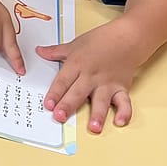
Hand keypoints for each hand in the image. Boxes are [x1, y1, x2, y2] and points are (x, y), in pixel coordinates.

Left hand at [37, 17, 145, 133]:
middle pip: (78, 92)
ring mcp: (107, 83)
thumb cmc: (100, 40)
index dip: (54, 93)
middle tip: (60, 117)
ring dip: (97, 114)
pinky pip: (124, 101)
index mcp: (77, 64)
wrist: (127, 38)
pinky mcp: (122, 88)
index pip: (63, 81)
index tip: (48, 104)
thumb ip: (55, 52)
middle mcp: (91, 75)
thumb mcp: (74, 44)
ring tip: (93, 127)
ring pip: (101, 100)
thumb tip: (39, 51)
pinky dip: (124, 112)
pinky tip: (120, 122)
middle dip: (68, 105)